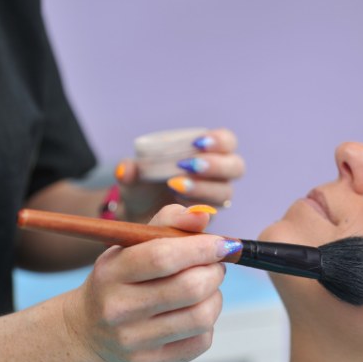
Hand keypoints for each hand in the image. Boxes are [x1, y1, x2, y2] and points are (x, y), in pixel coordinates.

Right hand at [62, 205, 237, 361]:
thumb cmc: (122, 277)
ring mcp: (132, 341)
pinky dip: (207, 324)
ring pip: (202, 317)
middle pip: (189, 288)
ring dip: (215, 297)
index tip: (223, 244)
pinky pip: (201, 341)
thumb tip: (203, 216)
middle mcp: (117, 309)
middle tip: (215, 266)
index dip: (202, 248)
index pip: (163, 257)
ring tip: (205, 289)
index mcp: (111, 272)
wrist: (89, 329)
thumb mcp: (132, 244)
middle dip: (215, 272)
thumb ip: (168, 221)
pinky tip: (192, 313)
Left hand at [115, 128, 244, 218]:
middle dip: (215, 165)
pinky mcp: (211, 220)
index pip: (227, 142)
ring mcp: (216, 199)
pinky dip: (198, 209)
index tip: (198, 143)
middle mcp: (218, 176)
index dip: (220, 141)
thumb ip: (130, 172)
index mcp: (207, 153)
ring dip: (204, 187)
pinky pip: (214, 214)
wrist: (139, 219)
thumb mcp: (133, 178)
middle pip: (236, 167)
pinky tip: (180, 207)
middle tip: (188, 166)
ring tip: (177, 186)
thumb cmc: (143, 188)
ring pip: (225, 191)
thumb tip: (126, 168)